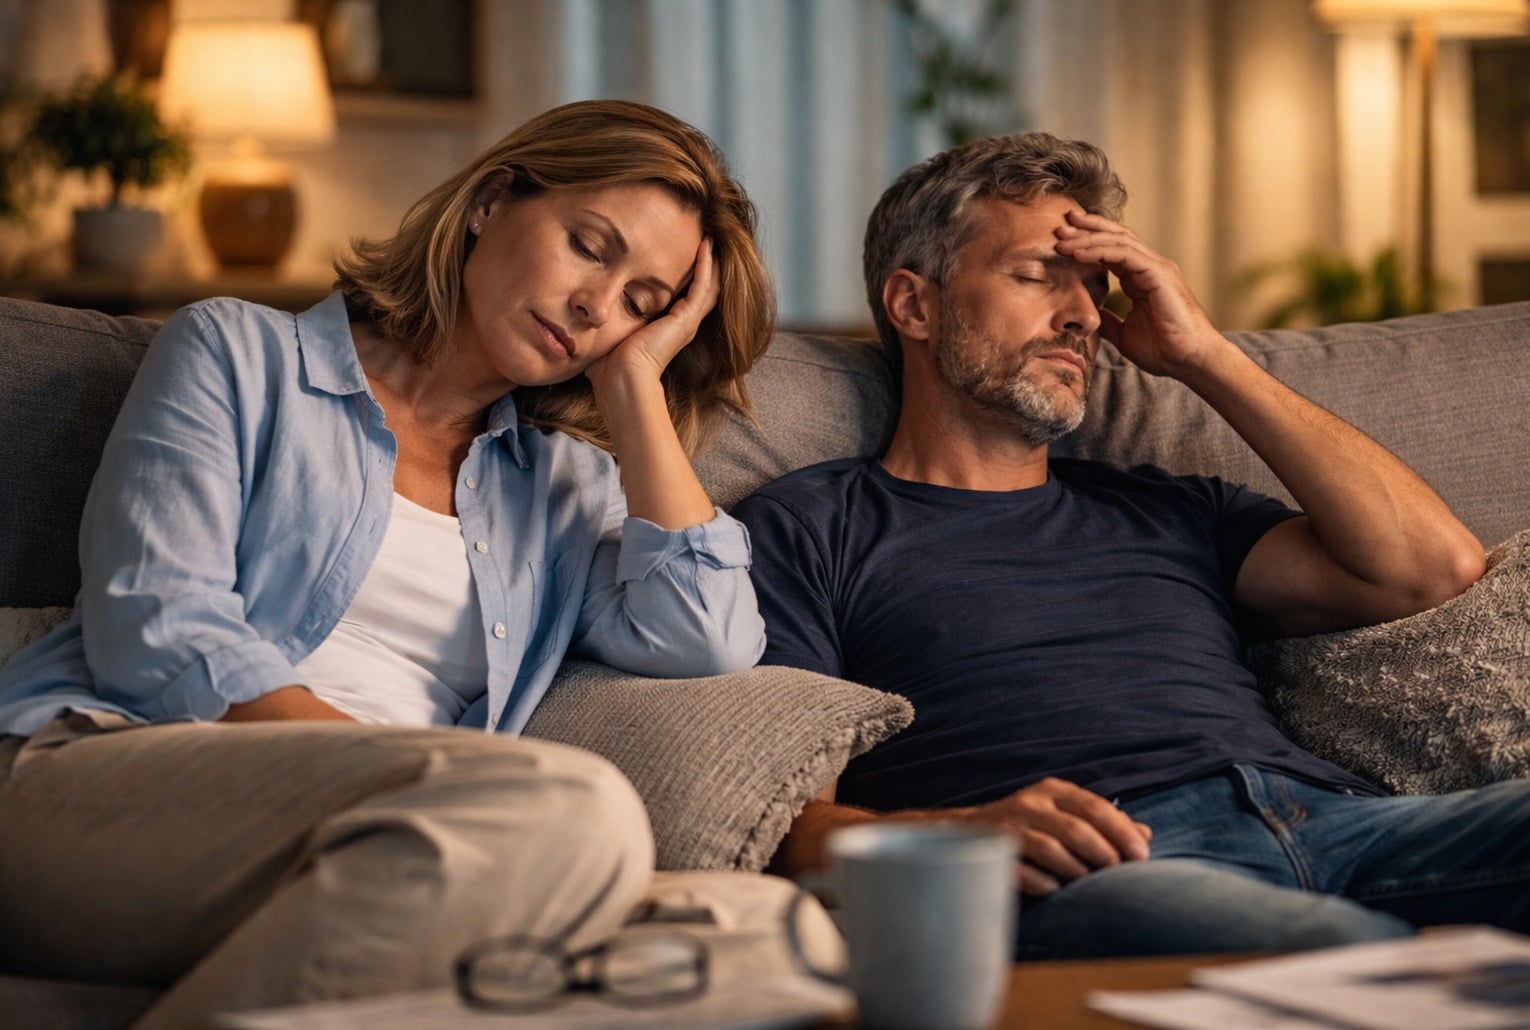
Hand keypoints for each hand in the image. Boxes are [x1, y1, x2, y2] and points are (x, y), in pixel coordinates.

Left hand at [585, 237, 719, 386]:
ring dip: (709, 262)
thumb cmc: (609, 368)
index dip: (684, 278)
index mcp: (666, 330)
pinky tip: (706, 246)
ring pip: (708, 286)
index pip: (682, 299)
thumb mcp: (607, 337)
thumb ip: (602, 326)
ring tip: (708, 238)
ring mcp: (687, 322)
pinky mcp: (687, 318)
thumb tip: (579, 323)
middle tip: (703, 241)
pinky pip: (703, 286)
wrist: (622, 380)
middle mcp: (681, 325)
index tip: (677, 255)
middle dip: (703, 267)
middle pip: (701, 291)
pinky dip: (706, 265)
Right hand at [955, 777, 1151, 895]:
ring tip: (1088, 883)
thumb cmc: (1028, 825)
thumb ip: (1102, 822)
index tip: (1142, 855)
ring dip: (1076, 870)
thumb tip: (1145, 833)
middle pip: (1076, 828)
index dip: (1121, 831)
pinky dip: (1042, 881)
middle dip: (1104, 853)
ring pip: (1051, 849)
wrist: (965, 832)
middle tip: (1120, 873)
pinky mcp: (992, 850)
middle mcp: (1030, 803)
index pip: (1094, 807)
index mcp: (1052, 791)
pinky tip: (1055, 889)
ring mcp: (1009, 827)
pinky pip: (1021, 869)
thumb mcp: (1063, 814)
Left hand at [1053, 210, 1221, 377]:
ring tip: (1062, 238)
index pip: (1111, 250)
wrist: (1189, 361)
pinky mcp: (1160, 274)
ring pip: (1118, 241)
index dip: (1087, 242)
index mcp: (1141, 278)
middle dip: (1086, 229)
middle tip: (1059, 227)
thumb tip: (1092, 317)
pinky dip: (1100, 251)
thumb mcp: (1124, 334)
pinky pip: (1125, 254)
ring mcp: (1156, 268)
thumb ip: (1109, 321)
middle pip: (1115, 237)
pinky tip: (1078, 253)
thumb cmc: (1164, 350)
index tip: (1061, 240)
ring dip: (1088, 237)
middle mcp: (1150, 267)